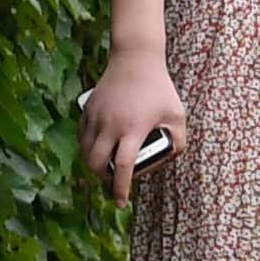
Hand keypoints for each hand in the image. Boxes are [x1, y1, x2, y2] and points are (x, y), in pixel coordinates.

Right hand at [80, 52, 186, 193]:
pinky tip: (97, 148)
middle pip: (97, 163)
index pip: (123, 166)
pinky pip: (81, 135)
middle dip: (104, 177)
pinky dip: (86, 146)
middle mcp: (111, 124)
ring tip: (106, 165)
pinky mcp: (88, 109)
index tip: (121, 202)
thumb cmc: (159, 88)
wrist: (135, 58)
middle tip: (115, 179)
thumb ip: (178, 140)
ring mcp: (96, 116)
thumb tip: (167, 158)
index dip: (121, 188)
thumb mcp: (177, 114)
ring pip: (85, 151)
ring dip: (93, 163)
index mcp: (133, 128)